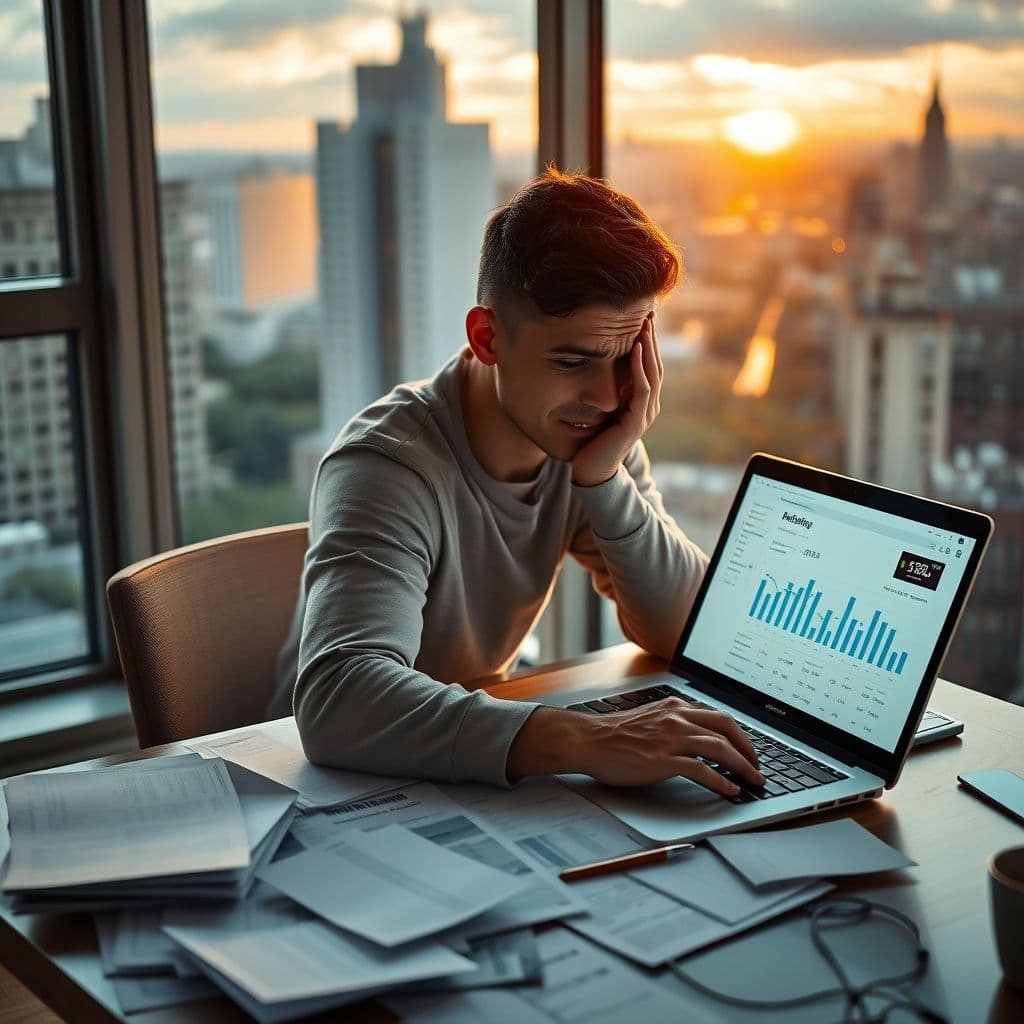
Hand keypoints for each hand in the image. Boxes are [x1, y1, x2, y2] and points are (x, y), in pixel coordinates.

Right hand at [506, 699, 762, 796]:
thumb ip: (673, 724)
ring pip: (720, 748)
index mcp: (675, 708)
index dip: (741, 735)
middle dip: (749, 750)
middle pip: (727, 729)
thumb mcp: (650, 719)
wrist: (588, 740)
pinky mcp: (663, 760)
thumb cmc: (614, 735)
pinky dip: (721, 782)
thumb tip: (695, 739)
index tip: (749, 751)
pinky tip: (730, 791)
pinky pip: (702, 770)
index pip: (719, 717)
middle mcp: (677, 718)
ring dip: (742, 767)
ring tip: (752, 782)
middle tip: (758, 768)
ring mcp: (670, 738)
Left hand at [570, 312, 662, 486]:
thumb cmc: (591, 442)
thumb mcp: (597, 409)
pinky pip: (642, 389)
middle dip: (652, 338)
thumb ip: (602, 392)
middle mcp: (648, 406)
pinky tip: (637, 347)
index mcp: (641, 402)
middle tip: (649, 310)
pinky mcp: (636, 422)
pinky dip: (641, 367)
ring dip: (649, 346)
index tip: (642, 317)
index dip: (647, 342)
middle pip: (656, 364)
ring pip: (653, 373)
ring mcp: (644, 414)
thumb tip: (589, 365)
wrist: (591, 471)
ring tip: (645, 323)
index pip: (649, 366)